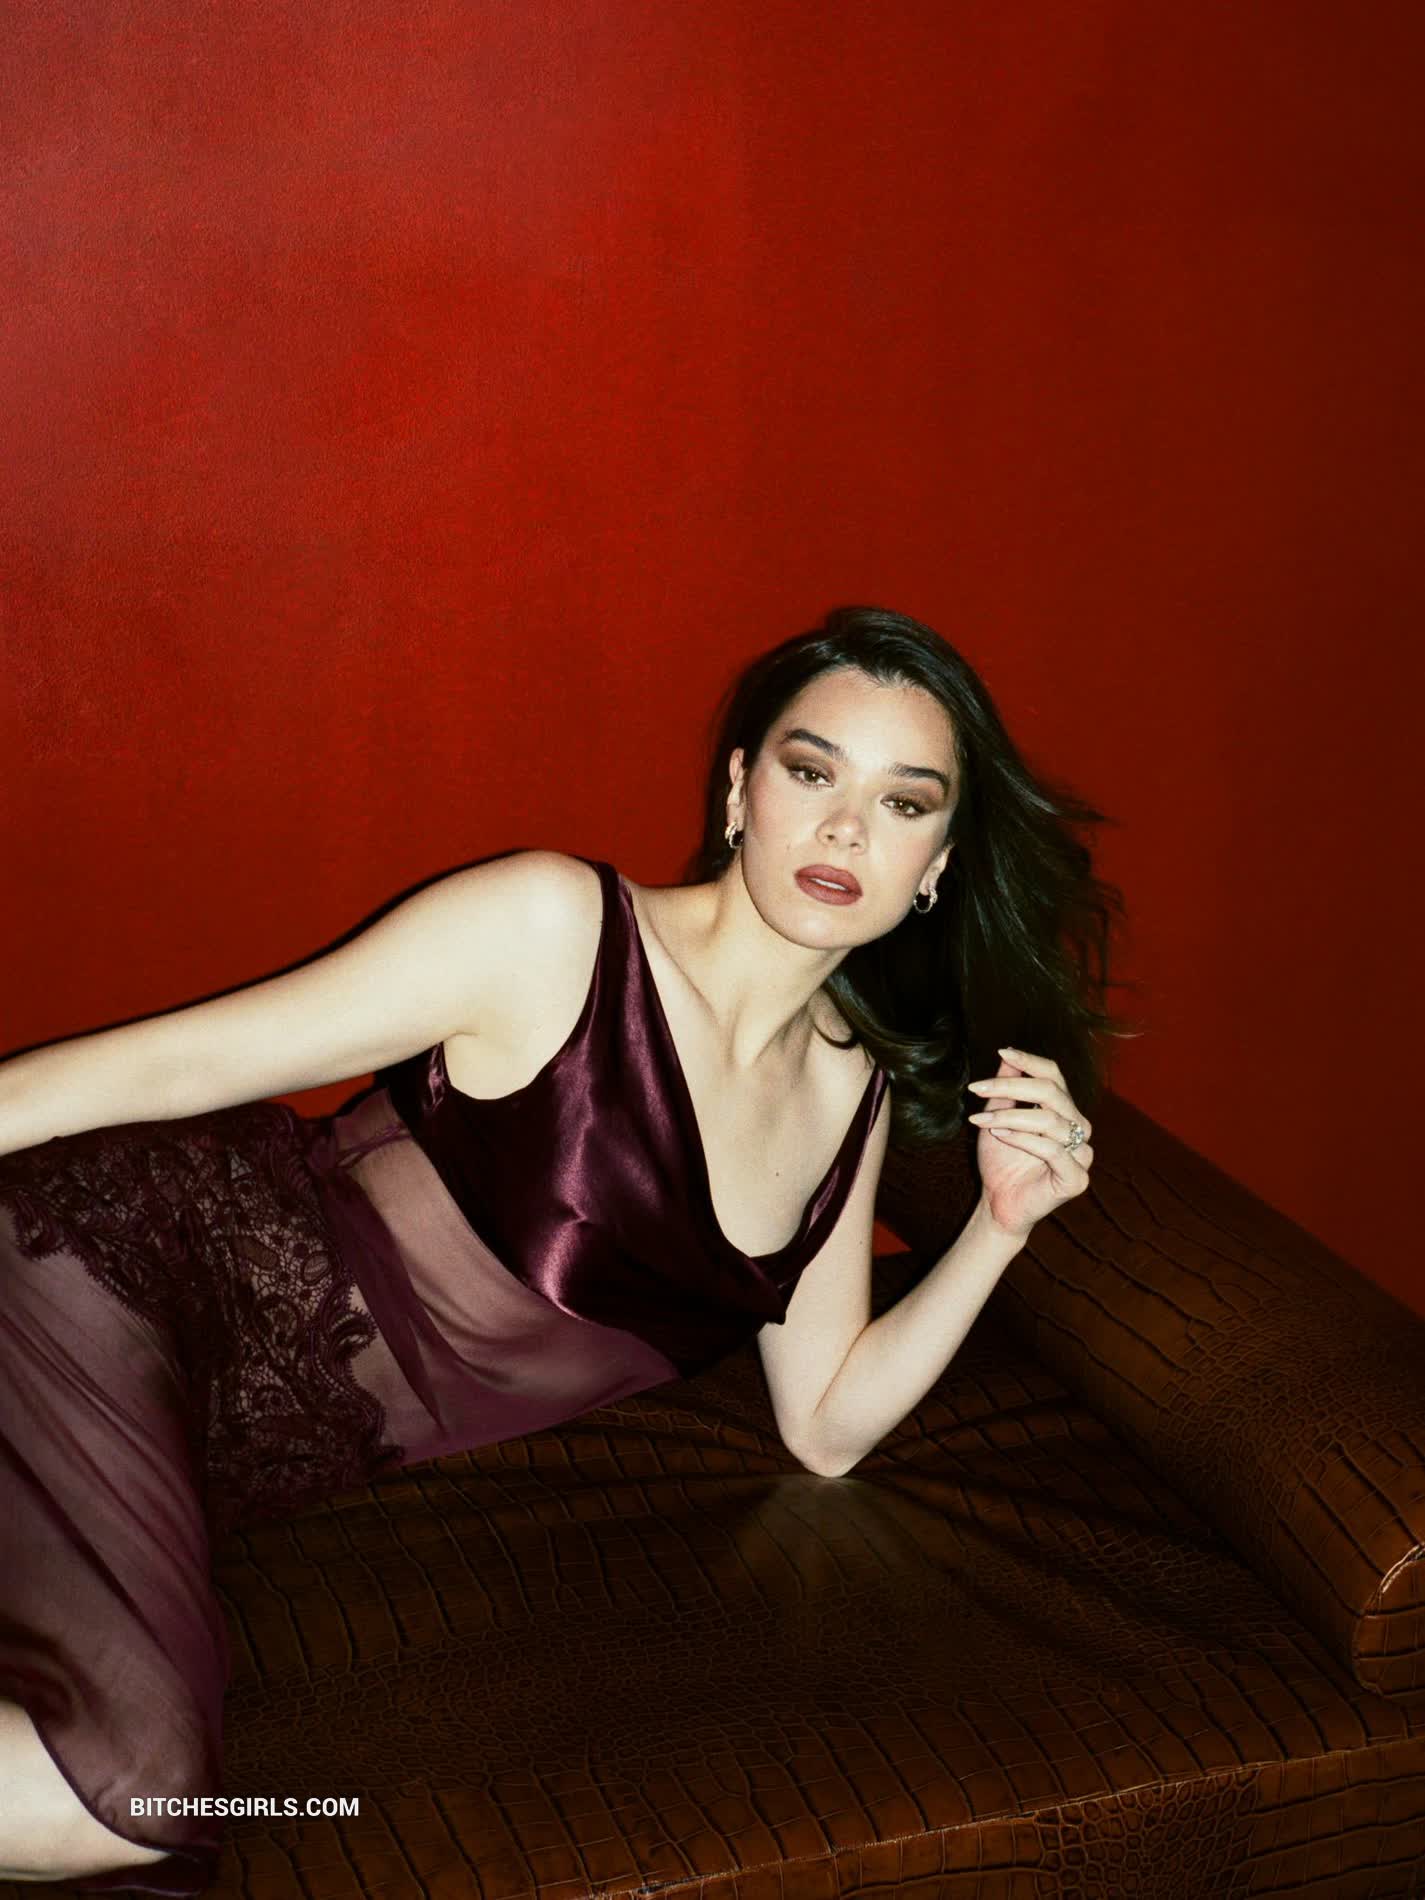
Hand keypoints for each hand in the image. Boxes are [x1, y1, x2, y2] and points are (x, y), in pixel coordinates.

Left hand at [965, 1046, 1094, 1238]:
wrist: (998, 1202)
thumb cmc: (1001, 1160)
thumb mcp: (997, 1118)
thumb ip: (1006, 1089)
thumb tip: (1007, 1056)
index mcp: (1063, 1110)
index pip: (1054, 1076)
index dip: (1030, 1062)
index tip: (1002, 1052)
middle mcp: (1077, 1127)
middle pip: (1052, 1093)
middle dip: (1011, 1088)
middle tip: (977, 1088)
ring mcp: (1082, 1154)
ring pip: (1049, 1120)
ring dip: (1009, 1117)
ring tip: (981, 1121)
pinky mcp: (1076, 1178)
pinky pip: (1052, 1150)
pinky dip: (1022, 1139)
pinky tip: (999, 1136)